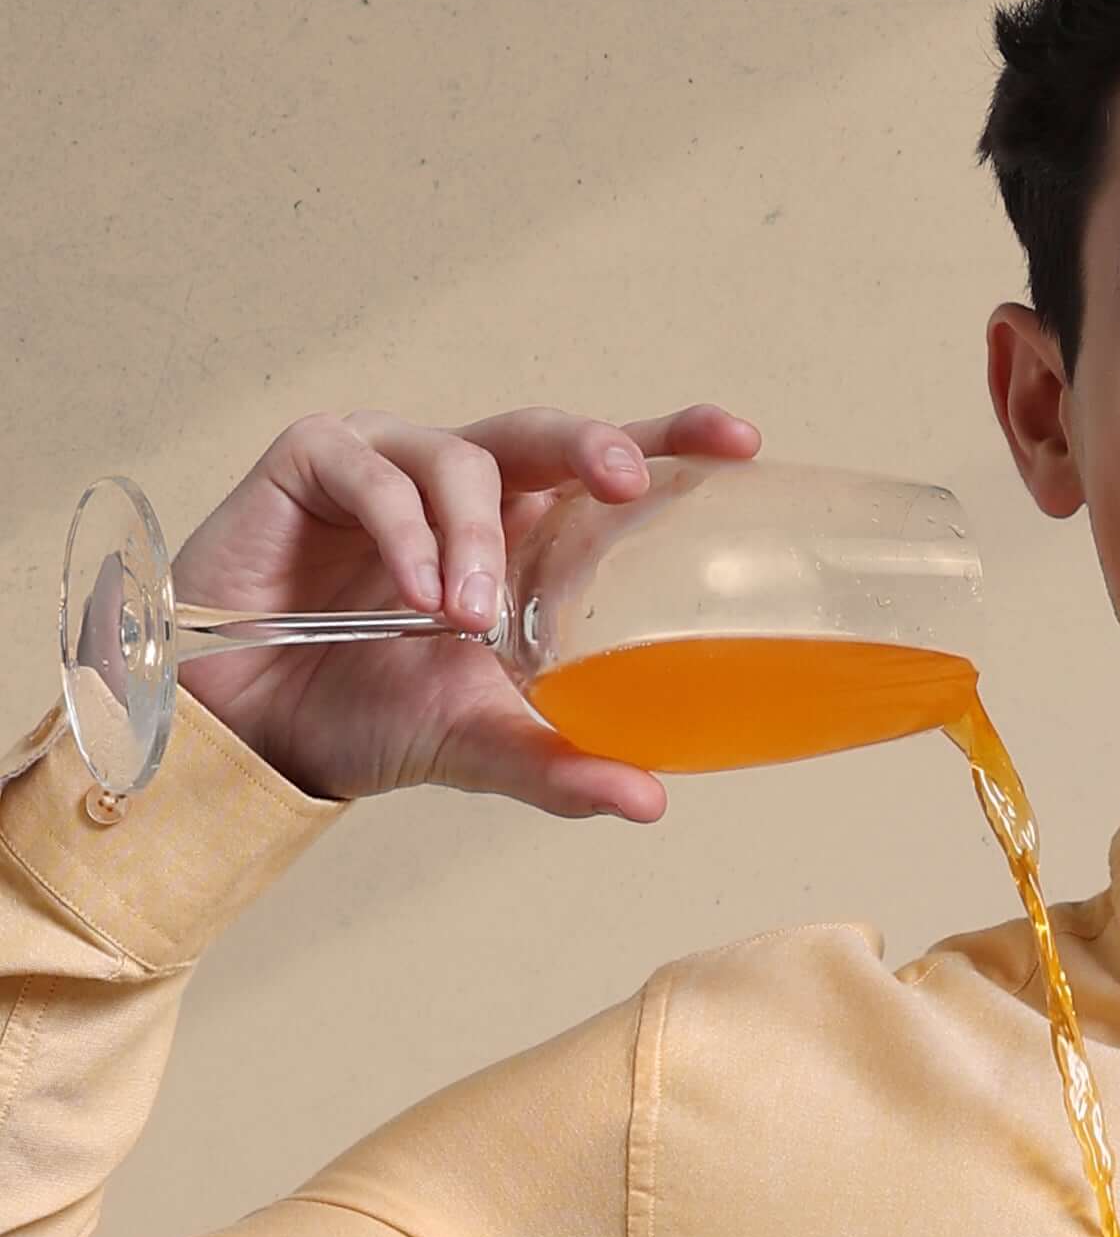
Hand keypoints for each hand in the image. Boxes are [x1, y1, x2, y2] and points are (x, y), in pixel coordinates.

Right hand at [169, 400, 762, 817]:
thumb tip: (651, 802)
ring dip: (475, 539)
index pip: (609, 477)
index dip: (673, 443)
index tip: (743, 442)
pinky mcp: (317, 458)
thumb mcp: (483, 746)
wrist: (259, 725)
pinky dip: (404, 532)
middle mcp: (470, 487)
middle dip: (595, 445)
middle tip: (626, 482)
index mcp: (525, 537)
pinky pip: (377, 473)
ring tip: (465, 620)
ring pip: (465, 459)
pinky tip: (412, 598)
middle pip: (547, 434)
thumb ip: (562, 766)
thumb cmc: (374, 715)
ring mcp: (393, 464)